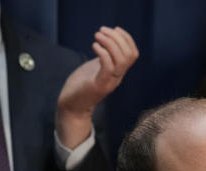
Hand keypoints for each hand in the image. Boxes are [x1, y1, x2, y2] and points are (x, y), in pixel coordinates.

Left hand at [56, 26, 138, 148]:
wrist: (72, 107)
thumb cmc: (81, 86)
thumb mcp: (96, 68)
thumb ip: (103, 58)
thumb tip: (106, 41)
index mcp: (118, 72)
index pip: (133, 54)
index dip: (127, 38)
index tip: (114, 29)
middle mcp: (117, 77)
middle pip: (129, 55)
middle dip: (117, 38)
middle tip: (101, 31)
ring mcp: (109, 82)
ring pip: (121, 60)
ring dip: (110, 43)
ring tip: (97, 36)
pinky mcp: (99, 86)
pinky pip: (108, 67)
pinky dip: (103, 53)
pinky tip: (94, 46)